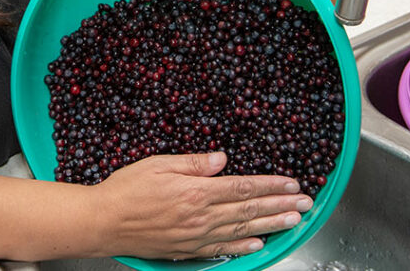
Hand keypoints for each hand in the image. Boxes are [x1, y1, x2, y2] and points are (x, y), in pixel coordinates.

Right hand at [90, 152, 312, 259]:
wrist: (103, 222)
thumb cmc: (126, 189)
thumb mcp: (158, 164)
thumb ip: (193, 163)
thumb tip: (222, 158)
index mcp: (195, 192)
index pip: (242, 187)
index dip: (270, 185)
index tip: (292, 183)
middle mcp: (200, 217)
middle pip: (249, 210)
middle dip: (280, 205)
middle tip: (306, 203)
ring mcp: (196, 237)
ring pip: (242, 230)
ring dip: (272, 225)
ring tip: (294, 221)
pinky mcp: (188, 250)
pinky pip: (223, 248)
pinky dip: (244, 246)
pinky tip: (260, 243)